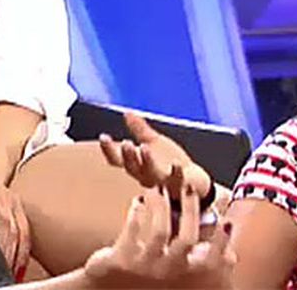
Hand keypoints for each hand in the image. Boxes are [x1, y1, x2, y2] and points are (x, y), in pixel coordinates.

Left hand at [84, 179, 234, 287]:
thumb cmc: (145, 282)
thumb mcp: (174, 274)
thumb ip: (201, 262)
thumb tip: (231, 255)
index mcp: (181, 276)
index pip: (209, 261)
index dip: (222, 243)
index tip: (226, 221)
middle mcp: (166, 274)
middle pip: (185, 238)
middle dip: (189, 208)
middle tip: (187, 186)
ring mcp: (144, 268)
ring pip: (159, 230)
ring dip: (160, 204)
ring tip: (156, 186)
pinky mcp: (120, 262)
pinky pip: (131, 231)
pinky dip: (135, 213)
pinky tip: (136, 203)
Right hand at [99, 112, 213, 199]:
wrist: (193, 180)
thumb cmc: (169, 163)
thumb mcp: (153, 143)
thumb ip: (140, 130)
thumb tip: (126, 113)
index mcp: (137, 165)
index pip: (118, 160)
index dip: (109, 150)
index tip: (103, 136)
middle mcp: (145, 176)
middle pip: (132, 168)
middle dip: (128, 156)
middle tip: (125, 143)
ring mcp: (160, 182)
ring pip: (150, 174)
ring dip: (146, 162)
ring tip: (145, 148)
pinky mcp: (178, 185)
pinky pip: (176, 180)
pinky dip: (176, 172)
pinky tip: (176, 163)